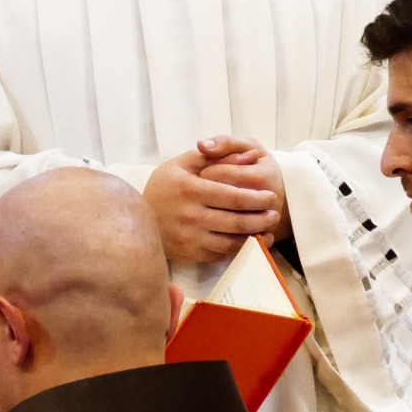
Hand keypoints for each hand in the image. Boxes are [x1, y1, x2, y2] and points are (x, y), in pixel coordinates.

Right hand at [144, 139, 284, 262]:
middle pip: (238, 220)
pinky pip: (221, 254)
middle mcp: (190, 215)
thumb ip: (217, 157)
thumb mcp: (184, 163)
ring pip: (232, 241)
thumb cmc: (164, 186)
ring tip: (268, 228)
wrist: (135, 218)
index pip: (234, 196)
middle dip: (262, 218)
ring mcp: (190, 238)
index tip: (271, 196)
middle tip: (275, 213)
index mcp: (190, 189)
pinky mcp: (190, 254)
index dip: (258, 198)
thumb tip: (251, 156)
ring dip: (256, 236)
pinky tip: (251, 242)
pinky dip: (240, 250)